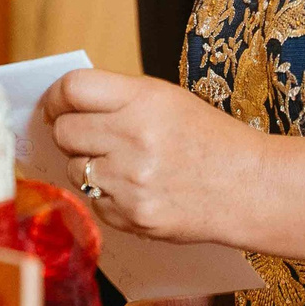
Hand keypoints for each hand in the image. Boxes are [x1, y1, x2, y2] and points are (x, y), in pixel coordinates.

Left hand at [34, 69, 258, 245]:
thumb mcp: (169, 101)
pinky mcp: (131, 216)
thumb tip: (66, 106)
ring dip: (87, 166)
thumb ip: (119, 99)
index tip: (54, 105)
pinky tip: (137, 189)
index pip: (73, 88)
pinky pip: (94, 202)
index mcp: (143, 100)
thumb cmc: (211, 140)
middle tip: (86, 136)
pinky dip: (107, 196)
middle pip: (65, 131)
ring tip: (121, 165)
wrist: (250, 187)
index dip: (55, 97)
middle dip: (69, 133)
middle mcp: (133, 137)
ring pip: (74, 170)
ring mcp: (131, 181)